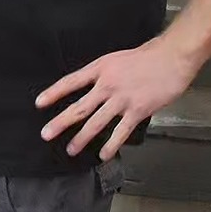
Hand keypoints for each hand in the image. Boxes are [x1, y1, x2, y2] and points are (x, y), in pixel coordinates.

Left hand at [35, 38, 195, 159]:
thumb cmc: (147, 56)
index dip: (54, 93)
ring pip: (96, 122)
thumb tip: (94, 88)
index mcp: (100, 69)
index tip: (39, 103)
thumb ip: (104, 74)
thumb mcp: (116, 59)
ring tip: (71, 150)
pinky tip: (103, 155)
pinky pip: (120, 132)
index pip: (71, 82)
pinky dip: (111, 145)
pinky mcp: (137, 110)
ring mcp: (121, 99)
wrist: (171, 57)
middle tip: (46, 134)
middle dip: (61, 122)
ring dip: (82, 138)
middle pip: (79, 107)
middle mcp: (107, 85)